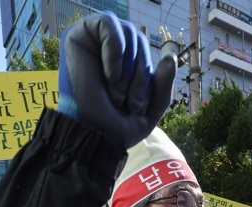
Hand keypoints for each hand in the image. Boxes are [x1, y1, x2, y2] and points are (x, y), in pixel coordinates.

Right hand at [57, 12, 175, 147]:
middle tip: (128, 104)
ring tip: (116, 94)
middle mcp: (110, 51)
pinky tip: (110, 76)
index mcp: (124, 65)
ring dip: (128, 69)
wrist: (89, 136)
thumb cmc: (114, 128)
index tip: (136, 108)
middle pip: (140, 41)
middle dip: (140, 76)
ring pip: (129, 32)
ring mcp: (95, 42)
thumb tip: (170, 57)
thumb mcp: (148, 113)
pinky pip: (109, 24)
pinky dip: (115, 50)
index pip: (146, 55)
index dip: (147, 80)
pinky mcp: (81, 35)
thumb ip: (163, 88)